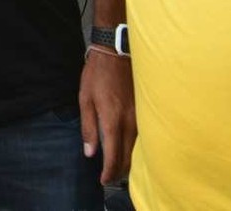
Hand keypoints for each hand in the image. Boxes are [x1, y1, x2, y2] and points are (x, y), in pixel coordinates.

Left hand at [80, 49, 135, 184]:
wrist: (116, 51)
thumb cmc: (98, 74)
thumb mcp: (85, 99)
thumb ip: (88, 128)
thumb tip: (90, 152)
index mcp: (112, 119)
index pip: (113, 155)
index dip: (109, 171)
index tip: (103, 179)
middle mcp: (130, 120)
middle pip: (128, 156)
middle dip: (119, 170)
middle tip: (110, 177)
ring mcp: (141, 114)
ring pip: (137, 147)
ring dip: (128, 160)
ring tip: (119, 166)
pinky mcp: (146, 108)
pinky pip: (143, 135)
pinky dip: (136, 146)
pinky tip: (130, 148)